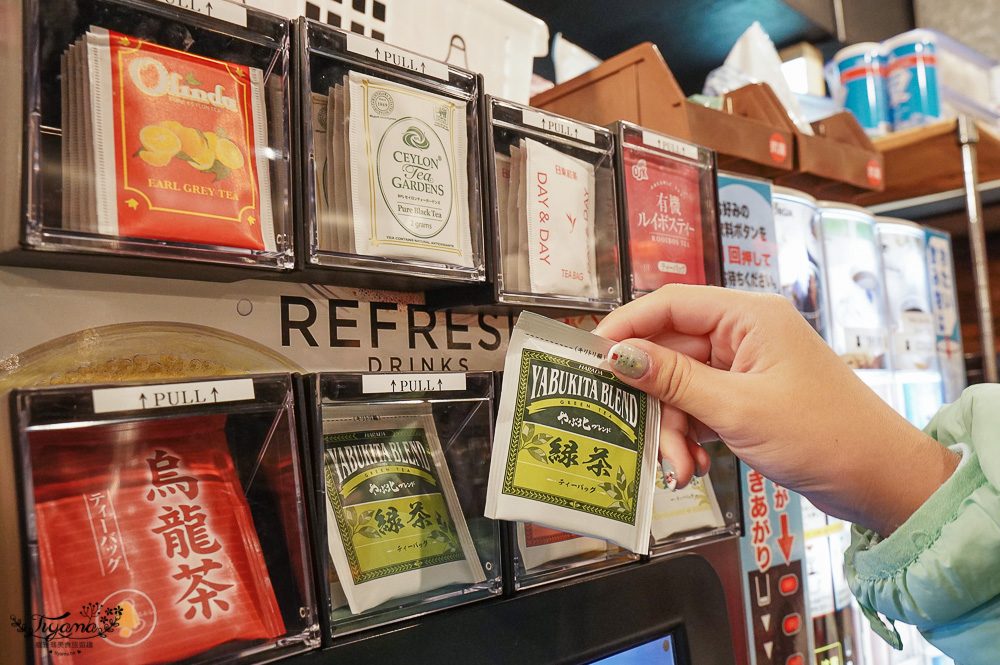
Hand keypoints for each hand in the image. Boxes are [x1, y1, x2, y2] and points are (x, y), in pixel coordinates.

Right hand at [595, 284, 957, 534]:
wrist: (881, 481)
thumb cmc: (823, 435)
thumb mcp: (736, 409)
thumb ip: (672, 380)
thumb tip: (616, 355)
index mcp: (748, 315)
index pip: (669, 304)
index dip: (625, 328)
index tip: (590, 358)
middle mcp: (745, 332)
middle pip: (670, 351)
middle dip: (654, 400)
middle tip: (637, 437)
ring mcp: (746, 365)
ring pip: (681, 384)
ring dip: (672, 427)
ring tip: (679, 467)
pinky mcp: (749, 395)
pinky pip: (700, 405)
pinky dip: (690, 435)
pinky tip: (692, 466)